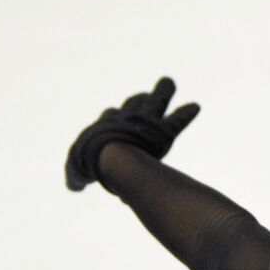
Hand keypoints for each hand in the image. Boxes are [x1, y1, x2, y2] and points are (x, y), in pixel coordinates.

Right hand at [64, 76, 199, 190]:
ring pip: (156, 103)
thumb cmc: (92, 164)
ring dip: (163, 92)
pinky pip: (178, 120)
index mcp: (105, 127)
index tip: (113, 115)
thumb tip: (74, 186)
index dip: (113, 117)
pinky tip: (196, 107)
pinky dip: (186, 114)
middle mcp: (125, 119)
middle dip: (138, 100)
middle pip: (132, 105)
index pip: (110, 117)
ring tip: (169, 82)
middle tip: (144, 94)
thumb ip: (76, 178)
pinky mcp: (164, 132)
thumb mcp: (77, 171)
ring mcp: (146, 123)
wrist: (112, 158)